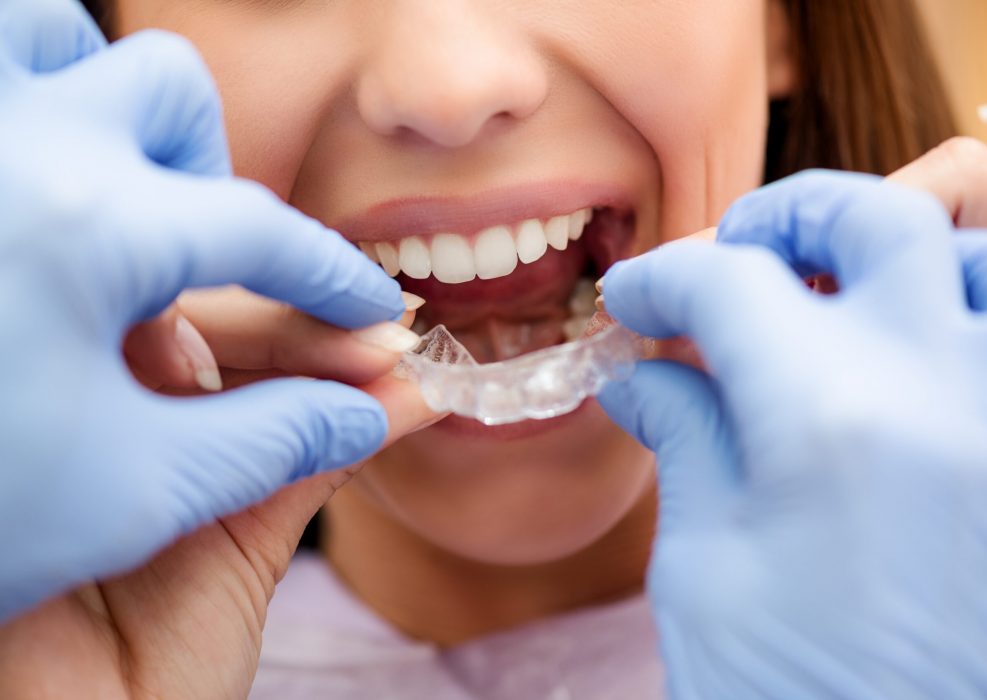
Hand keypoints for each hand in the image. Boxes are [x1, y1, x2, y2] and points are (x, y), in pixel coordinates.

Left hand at [0, 0, 416, 620]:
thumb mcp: (136, 491)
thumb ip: (277, 440)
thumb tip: (374, 410)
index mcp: (88, 224)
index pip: (261, 233)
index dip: (333, 275)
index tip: (368, 306)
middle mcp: (13, 139)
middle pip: (171, 93)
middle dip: (209, 176)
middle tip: (194, 262)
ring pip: (54, 37)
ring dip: (106, 104)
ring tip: (105, 198)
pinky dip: (24, 94)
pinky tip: (31, 193)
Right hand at [600, 170, 986, 698]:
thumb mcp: (705, 575)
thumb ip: (685, 444)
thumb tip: (643, 376)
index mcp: (828, 421)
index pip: (730, 285)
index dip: (664, 279)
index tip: (634, 300)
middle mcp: (947, 394)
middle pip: (873, 219)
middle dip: (785, 215)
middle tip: (731, 253)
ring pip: (984, 258)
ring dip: (899, 252)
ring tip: (838, 292)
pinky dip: (970, 313)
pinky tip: (919, 352)